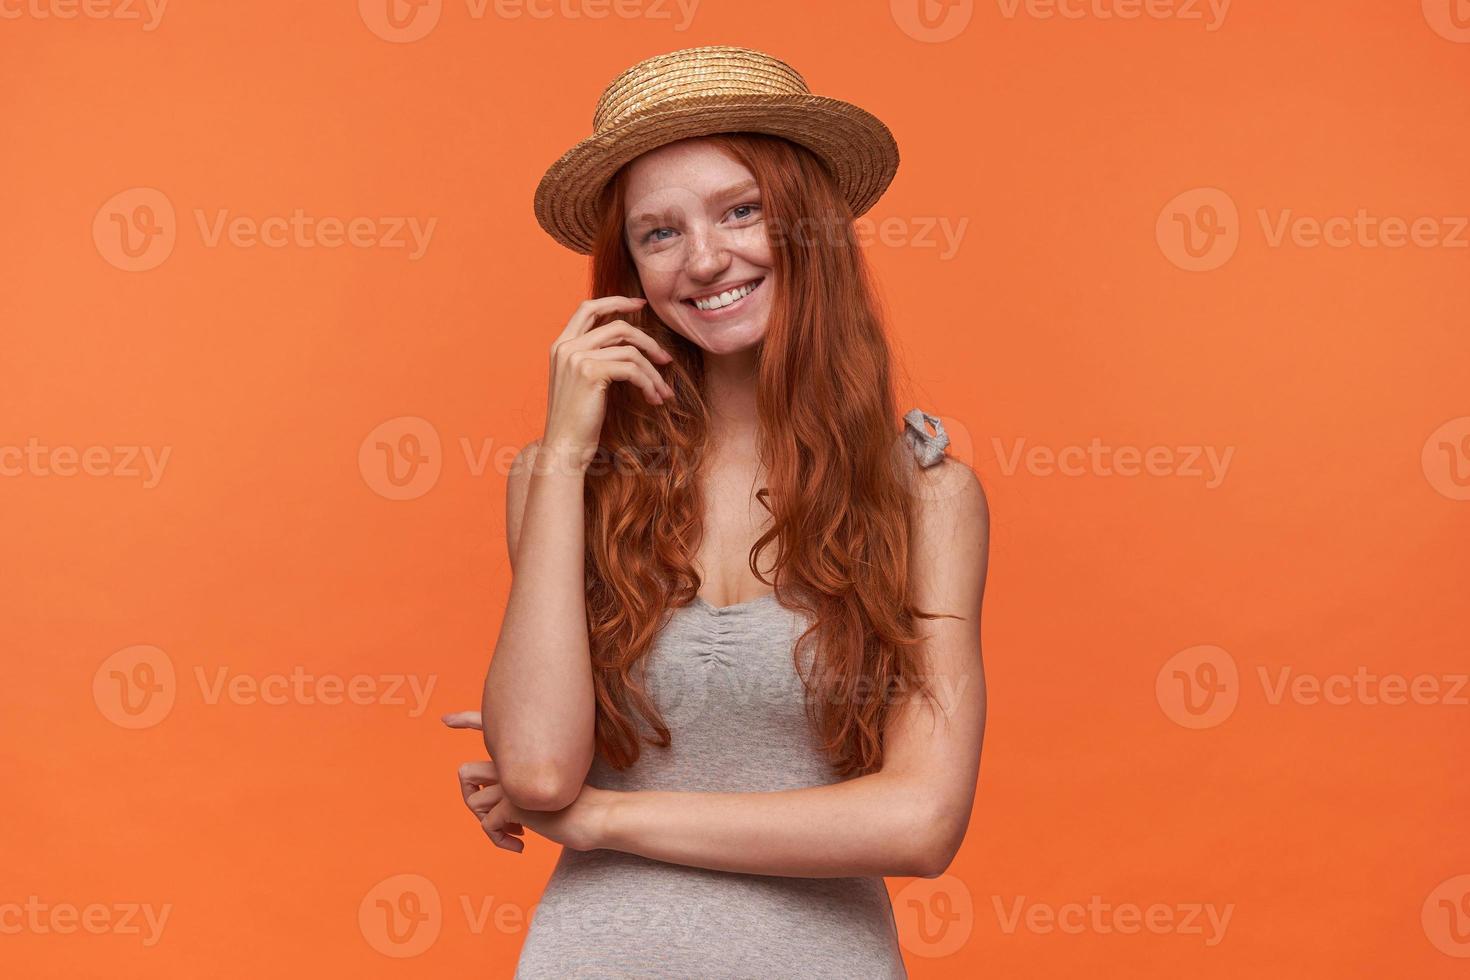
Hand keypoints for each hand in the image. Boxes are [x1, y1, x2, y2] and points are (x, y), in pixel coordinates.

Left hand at [443, 709, 613, 853]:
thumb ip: (527, 784)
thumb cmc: (579, 805)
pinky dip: (499, 840)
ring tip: (511, 834)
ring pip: (472, 803)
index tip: (447, 719)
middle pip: (465, 772)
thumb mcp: (547, 789)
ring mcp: (513, 785)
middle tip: (492, 817)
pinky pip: (488, 826)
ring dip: (487, 825)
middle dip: (469, 797)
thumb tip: (511, 801)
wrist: (597, 815)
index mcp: (521, 756)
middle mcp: (513, 766)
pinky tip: (520, 845)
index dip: (465, 719)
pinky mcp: (515, 806)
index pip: (485, 725)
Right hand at [543, 295, 674, 463]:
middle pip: (618, 326)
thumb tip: (628, 346)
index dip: (617, 301)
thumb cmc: (577, 421)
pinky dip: (649, 384)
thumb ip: (594, 358)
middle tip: (666, 359)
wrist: (564, 448)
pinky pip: (633, 369)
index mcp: (561, 345)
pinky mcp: (591, 373)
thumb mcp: (580, 383)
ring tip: (662, 392)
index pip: (589, 308)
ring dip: (653, 372)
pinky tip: (653, 399)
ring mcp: (577, 358)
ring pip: (631, 350)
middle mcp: (566, 347)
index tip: (640, 305)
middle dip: (648, 340)